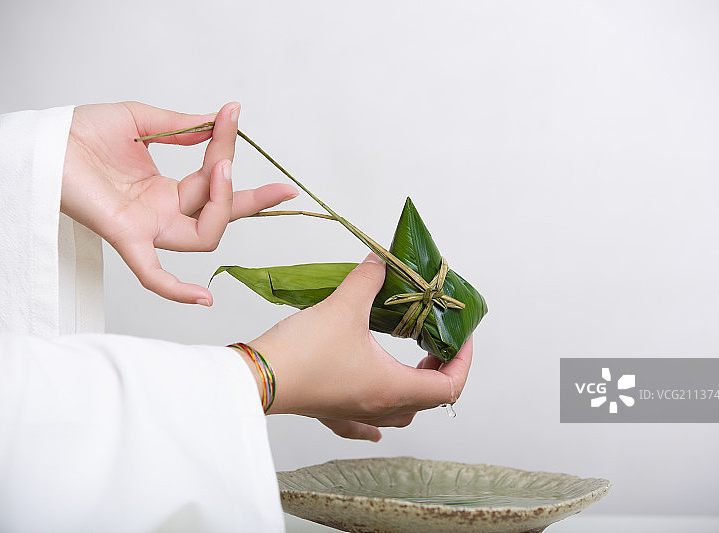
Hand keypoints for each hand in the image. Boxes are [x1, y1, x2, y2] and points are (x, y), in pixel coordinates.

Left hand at [61, 101, 297, 304]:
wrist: (43, 138)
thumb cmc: (81, 132)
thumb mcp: (142, 120)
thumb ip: (182, 126)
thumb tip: (216, 121)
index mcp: (165, 189)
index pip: (212, 179)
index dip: (228, 149)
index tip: (233, 113)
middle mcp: (161, 213)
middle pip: (220, 216)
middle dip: (253, 202)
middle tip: (283, 188)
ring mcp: (147, 228)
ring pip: (203, 236)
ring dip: (221, 205)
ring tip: (221, 168)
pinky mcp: (126, 237)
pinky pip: (153, 274)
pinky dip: (176, 290)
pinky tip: (204, 299)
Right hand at [243, 253, 472, 441]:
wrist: (255, 377)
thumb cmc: (302, 352)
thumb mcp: (344, 305)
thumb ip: (368, 279)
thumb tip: (382, 262)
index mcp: (391, 386)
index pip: (448, 387)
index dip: (463, 362)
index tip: (461, 338)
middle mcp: (378, 406)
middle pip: (429, 401)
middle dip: (441, 372)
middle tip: (436, 343)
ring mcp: (354, 413)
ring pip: (400, 415)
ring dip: (414, 393)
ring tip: (413, 366)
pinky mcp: (331, 412)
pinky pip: (362, 427)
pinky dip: (375, 425)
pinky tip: (374, 426)